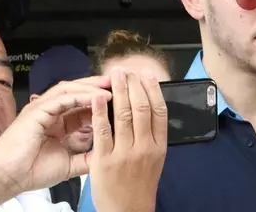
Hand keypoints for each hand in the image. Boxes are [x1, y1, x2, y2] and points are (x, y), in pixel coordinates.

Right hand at [0, 75, 112, 195]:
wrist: (8, 177)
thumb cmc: (32, 171)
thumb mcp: (69, 164)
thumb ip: (87, 158)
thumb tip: (108, 157)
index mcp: (59, 121)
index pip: (84, 104)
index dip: (102, 100)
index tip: (123, 99)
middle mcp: (51, 110)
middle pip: (78, 91)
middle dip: (99, 86)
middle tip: (121, 84)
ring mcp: (43, 107)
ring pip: (71, 89)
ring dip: (92, 87)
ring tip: (111, 87)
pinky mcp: (36, 109)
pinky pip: (62, 98)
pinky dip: (80, 95)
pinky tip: (96, 96)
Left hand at [89, 68, 167, 211]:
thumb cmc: (139, 184)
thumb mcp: (154, 159)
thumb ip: (150, 135)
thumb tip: (146, 105)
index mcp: (159, 146)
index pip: (160, 111)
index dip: (153, 90)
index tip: (145, 74)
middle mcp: (145, 148)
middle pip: (141, 108)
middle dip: (133, 85)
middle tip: (125, 70)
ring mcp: (125, 154)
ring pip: (123, 115)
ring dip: (118, 91)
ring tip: (114, 75)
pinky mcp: (105, 161)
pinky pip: (102, 131)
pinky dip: (99, 111)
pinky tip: (96, 97)